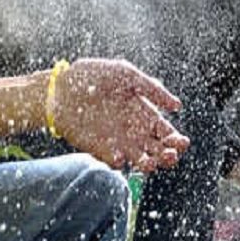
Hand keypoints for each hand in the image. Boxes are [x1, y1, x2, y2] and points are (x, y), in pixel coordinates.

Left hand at [52, 58, 188, 172]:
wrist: (59, 88)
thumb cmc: (92, 76)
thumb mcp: (126, 74)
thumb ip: (152, 89)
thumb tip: (178, 106)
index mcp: (145, 114)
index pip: (167, 132)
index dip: (176, 140)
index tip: (181, 142)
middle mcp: (135, 132)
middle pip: (160, 151)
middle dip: (169, 156)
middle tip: (169, 155)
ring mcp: (119, 143)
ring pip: (142, 161)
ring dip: (149, 165)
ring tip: (150, 163)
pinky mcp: (101, 150)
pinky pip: (116, 163)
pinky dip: (119, 163)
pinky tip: (119, 158)